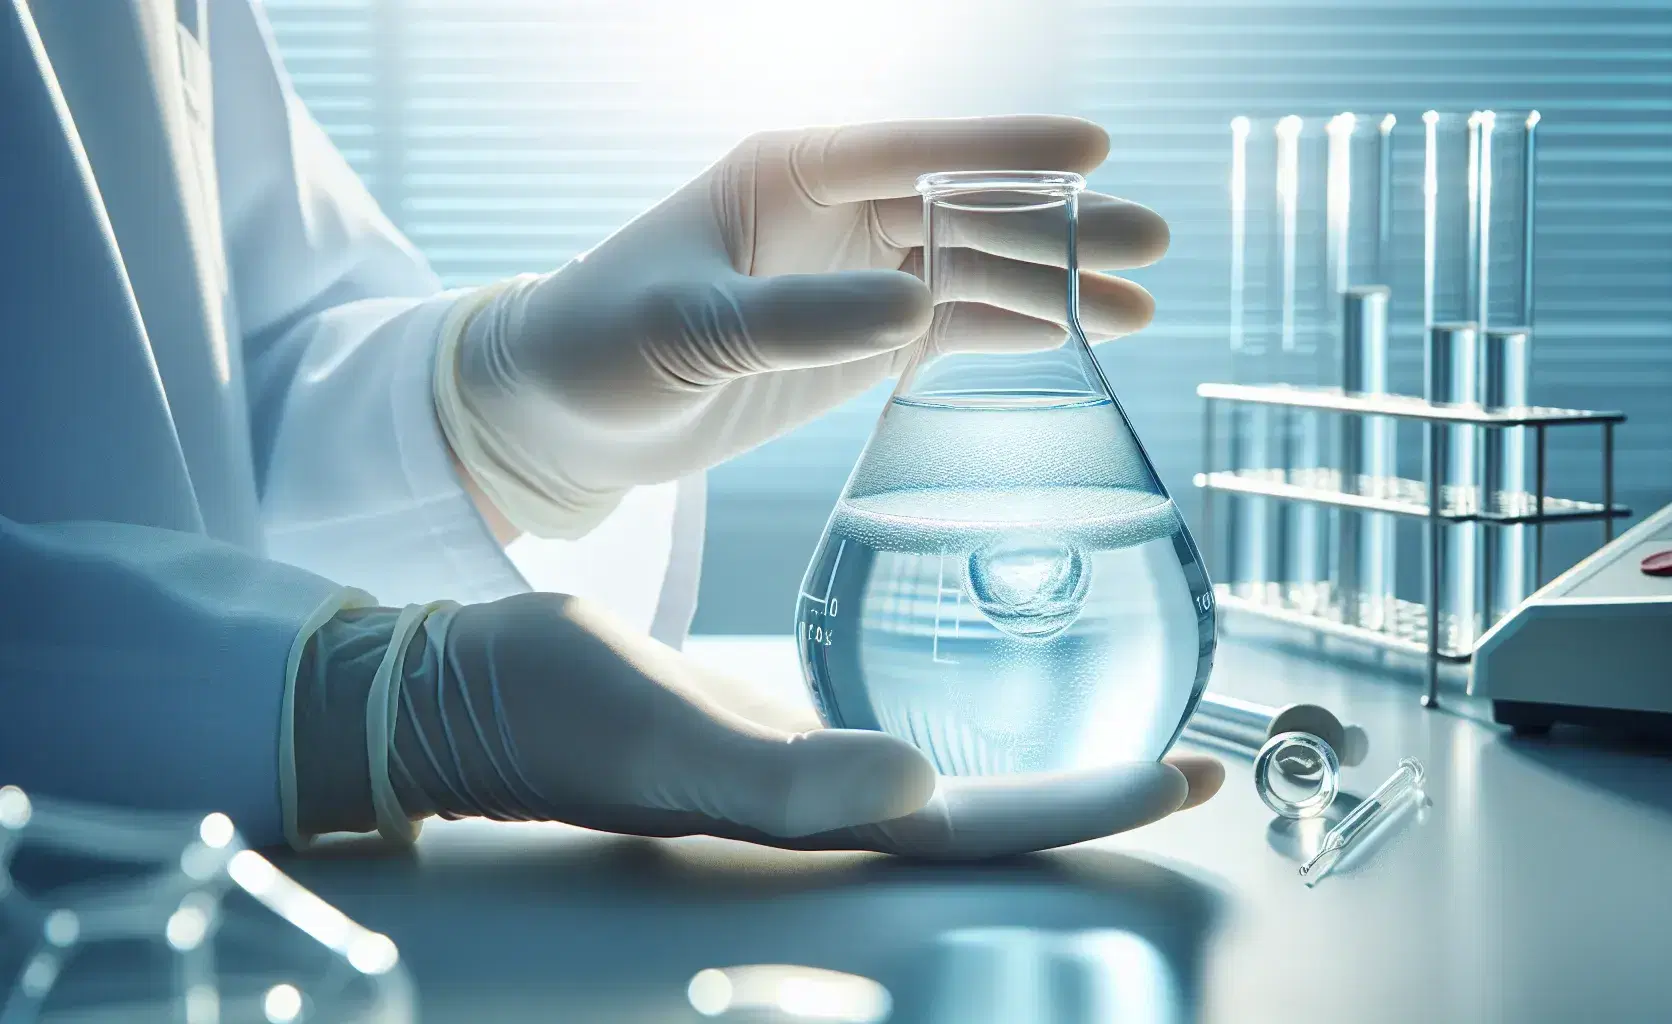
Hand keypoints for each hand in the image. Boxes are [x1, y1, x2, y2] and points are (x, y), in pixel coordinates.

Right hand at [296, 594, 1221, 858]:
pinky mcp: (777, 722)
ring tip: (1123, 719)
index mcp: (824, 813)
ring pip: (957, 773)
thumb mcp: (671, 737)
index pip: (990, 823)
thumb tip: (922, 784)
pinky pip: (900, 718)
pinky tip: (986, 675)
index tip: (1190, 776)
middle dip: (1098, 788)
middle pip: (995, 809)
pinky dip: (966, 703)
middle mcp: (832, 800)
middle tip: (1197, 755)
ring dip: (1047, 754)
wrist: (474, 685)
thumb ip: (791, 776)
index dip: (1092, 805)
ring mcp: (807, 765)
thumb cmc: (556, 712)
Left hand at [436, 115, 1171, 538]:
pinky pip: (950, 327)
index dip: (1006, 147)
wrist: (561, 415)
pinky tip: (1075, 337)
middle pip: (966, 208)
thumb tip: (912, 306)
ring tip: (1140, 309)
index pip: (915, 148)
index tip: (1095, 145)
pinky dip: (1010, 331)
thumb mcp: (686, 328)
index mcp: (788, 172)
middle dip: (1058, 224)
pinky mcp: (854, 340)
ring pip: (971, 270)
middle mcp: (832, 213)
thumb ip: (795, 317)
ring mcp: (850, 276)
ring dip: (1051, 286)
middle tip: (1151, 239)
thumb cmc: (598, 346)